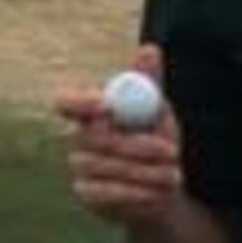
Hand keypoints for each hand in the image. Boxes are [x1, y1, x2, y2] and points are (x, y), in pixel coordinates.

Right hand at [55, 43, 186, 228]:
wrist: (161, 188)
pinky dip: (136, 192)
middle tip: (172, 151)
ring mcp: (78, 167)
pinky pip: (106, 192)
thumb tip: (149, 49)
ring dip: (146, 171)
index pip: (66, 102)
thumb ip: (149, 82)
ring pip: (105, 166)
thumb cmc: (157, 142)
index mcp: (90, 111)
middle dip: (137, 145)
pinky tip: (157, 192)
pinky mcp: (84, 194)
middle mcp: (77, 137)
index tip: (106, 107)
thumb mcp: (158, 111)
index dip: (80, 103)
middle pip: (94, 138)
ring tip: (175, 175)